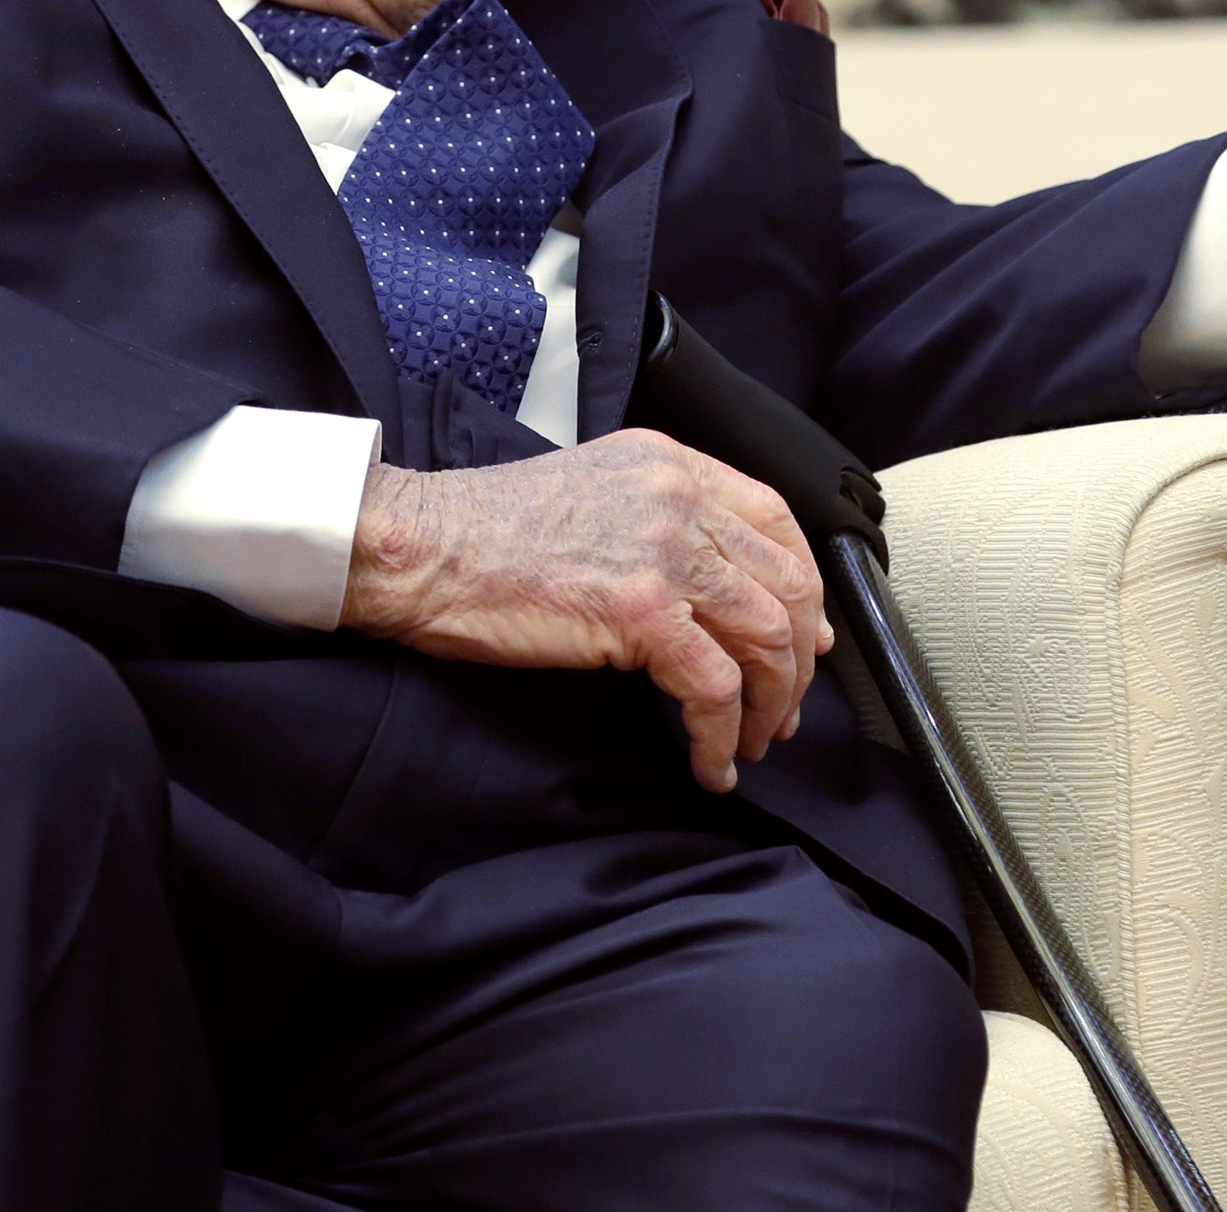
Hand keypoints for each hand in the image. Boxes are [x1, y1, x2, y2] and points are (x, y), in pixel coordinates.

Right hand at [340, 430, 832, 791]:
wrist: (418, 547)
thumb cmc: (482, 533)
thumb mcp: (590, 493)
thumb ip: (656, 521)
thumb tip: (714, 590)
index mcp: (669, 465)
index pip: (777, 519)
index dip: (804, 586)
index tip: (808, 636)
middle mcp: (679, 497)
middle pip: (786, 583)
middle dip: (797, 661)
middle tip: (784, 708)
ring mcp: (664, 550)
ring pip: (767, 637)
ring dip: (770, 706)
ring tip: (750, 744)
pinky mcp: (641, 609)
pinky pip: (715, 687)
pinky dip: (721, 735)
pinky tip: (709, 762)